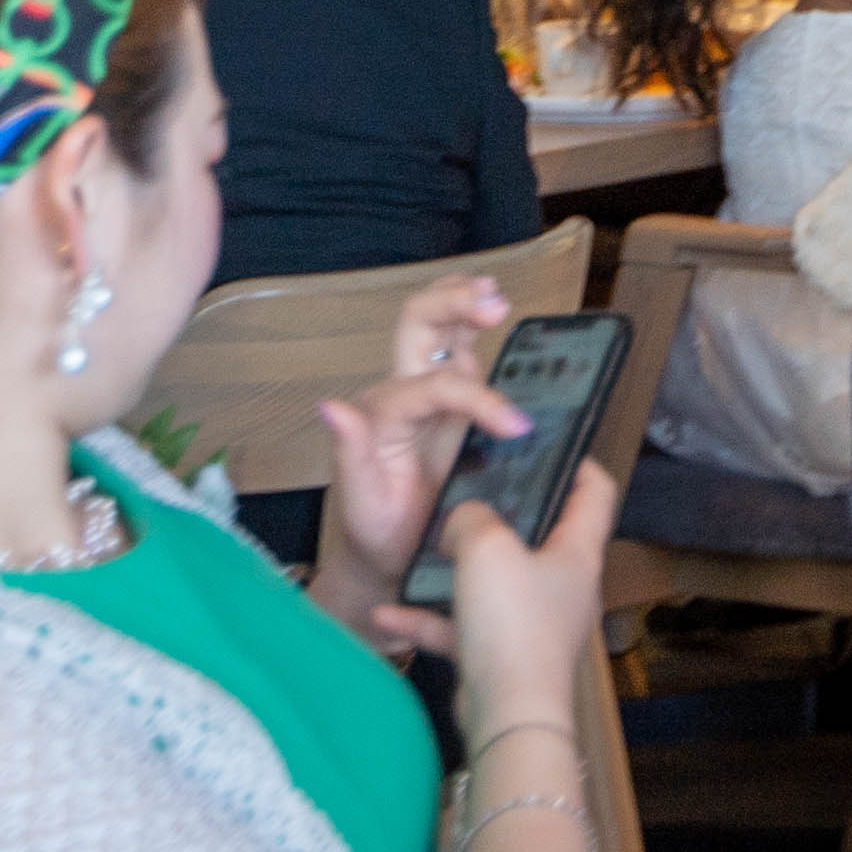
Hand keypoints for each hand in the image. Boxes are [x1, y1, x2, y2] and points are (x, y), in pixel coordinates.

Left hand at [312, 277, 527, 632]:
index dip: (481, 399)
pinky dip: (475, 322)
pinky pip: (460, 347)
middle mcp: (402, 392)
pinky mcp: (448, 401)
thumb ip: (351, 454)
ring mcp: (425, 392)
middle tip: (494, 304)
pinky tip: (492, 309)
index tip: (519, 427)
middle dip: (454, 302)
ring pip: (439, 323)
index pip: (438, 386)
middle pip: (420, 321)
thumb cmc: (378, 533)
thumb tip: (332, 407)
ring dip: (463, 298)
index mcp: (384, 414)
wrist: (387, 557)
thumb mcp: (362, 503)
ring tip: (493, 294)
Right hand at [425, 460, 623, 714]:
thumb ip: (471, 518)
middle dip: (502, 515)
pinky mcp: (501, 658)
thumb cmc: (513, 623)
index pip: (595, 492)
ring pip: (493, 583)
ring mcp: (533, 625)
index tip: (547, 442)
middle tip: (468, 489)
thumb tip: (464, 519)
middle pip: (538, 536)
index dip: (576, 462)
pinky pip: (461, 628)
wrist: (508, 717)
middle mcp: (562, 586)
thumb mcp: (487, 548)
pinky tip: (387, 611)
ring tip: (421, 549)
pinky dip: (428, 619)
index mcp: (577, 552)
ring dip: (454, 570)